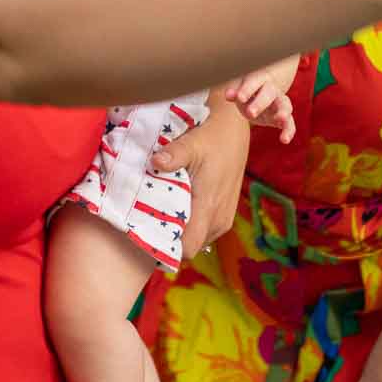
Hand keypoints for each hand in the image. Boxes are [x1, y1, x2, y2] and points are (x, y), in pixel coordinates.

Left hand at [151, 98, 248, 255]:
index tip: (146, 238)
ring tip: (160, 217)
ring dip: (181, 234)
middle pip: (189, 248)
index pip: (188, 247)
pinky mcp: (225, 215)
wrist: (234, 132)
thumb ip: (174, 155)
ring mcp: (223, 219)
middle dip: (169, 241)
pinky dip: (190, 227)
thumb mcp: (192, 143)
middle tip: (146, 225)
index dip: (167, 248)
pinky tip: (176, 211)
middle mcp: (218, 219)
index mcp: (208, 206)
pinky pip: (204, 232)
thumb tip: (156, 162)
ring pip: (197, 241)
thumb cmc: (211, 138)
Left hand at [225, 71, 295, 143]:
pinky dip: (288, 131)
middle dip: (260, 103)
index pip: (254, 82)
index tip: (240, 98)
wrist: (259, 97)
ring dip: (283, 112)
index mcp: (259, 80)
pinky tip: (285, 140)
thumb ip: (234, 93)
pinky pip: (290, 123)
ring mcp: (280, 103)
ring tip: (281, 119)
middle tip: (251, 113)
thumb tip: (228, 95)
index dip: (247, 89)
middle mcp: (272, 90)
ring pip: (285, 105)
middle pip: (269, 93)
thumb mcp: (239, 91)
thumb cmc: (246, 92)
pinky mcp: (284, 118)